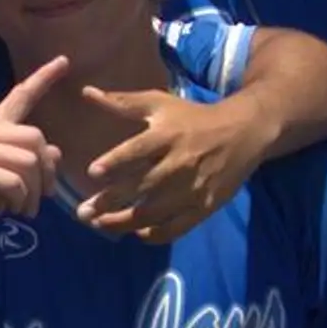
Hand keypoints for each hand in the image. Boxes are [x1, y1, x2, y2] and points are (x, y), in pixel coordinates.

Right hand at [0, 58, 66, 248]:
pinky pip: (12, 180)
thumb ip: (28, 164)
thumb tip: (55, 152)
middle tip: (42, 197)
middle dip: (46, 172)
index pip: (19, 97)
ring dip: (34, 191)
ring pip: (27, 160)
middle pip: (35, 137)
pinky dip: (20, 198)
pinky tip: (13, 209)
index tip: (64, 61)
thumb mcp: (7, 182)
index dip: (43, 79)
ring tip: (26, 209)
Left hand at [76, 88, 273, 242]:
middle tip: (83, 213)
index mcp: (168, 135)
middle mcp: (180, 163)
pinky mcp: (205, 207)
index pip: (138, 150)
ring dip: (124, 222)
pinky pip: (177, 227)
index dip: (115, 162)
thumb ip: (122, 102)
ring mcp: (194, 188)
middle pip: (142, 186)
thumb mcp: (159, 103)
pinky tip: (137, 234)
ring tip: (99, 225)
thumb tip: (86, 92)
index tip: (92, 173)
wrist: (243, 133)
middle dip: (110, 201)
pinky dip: (155, 235)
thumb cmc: (193, 118)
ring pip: (154, 212)